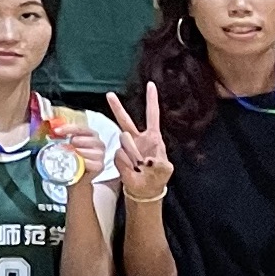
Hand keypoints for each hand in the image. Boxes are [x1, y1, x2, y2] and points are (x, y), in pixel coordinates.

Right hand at [104, 86, 170, 200]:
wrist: (144, 190)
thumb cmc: (157, 178)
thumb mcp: (165, 169)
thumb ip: (160, 162)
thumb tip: (147, 159)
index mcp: (153, 138)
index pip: (152, 115)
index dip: (151, 100)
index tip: (150, 85)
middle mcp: (137, 139)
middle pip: (125, 120)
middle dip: (117, 107)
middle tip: (109, 94)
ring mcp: (126, 148)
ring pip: (124, 141)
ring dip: (133, 154)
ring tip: (141, 167)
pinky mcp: (118, 157)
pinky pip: (120, 156)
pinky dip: (127, 164)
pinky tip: (133, 170)